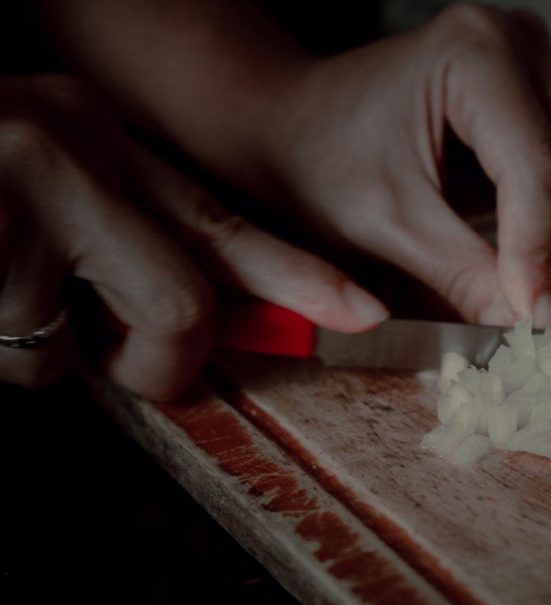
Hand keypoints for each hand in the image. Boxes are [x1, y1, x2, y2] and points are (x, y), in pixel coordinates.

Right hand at [0, 75, 384, 397]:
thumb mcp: (44, 185)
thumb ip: (127, 239)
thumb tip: (205, 320)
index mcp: (96, 134)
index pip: (219, 223)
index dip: (296, 279)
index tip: (363, 311)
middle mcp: (72, 154)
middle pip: (182, 305)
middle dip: (161, 364)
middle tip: (138, 372)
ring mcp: (23, 195)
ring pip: (84, 350)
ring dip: (44, 352)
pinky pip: (24, 361)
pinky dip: (2, 357)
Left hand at [257, 5, 550, 329]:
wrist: (289, 124)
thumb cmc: (317, 161)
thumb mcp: (386, 222)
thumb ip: (463, 274)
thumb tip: (532, 330)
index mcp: (474, 53)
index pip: (535, 169)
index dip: (541, 254)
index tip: (542, 323)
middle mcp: (518, 47)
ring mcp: (534, 73)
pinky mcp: (535, 109)